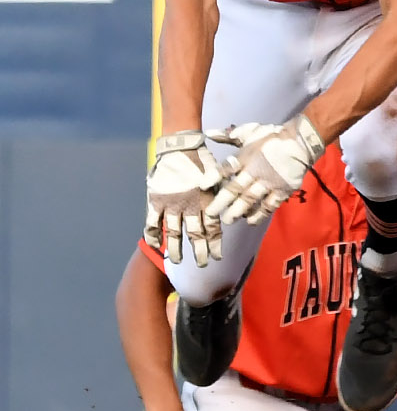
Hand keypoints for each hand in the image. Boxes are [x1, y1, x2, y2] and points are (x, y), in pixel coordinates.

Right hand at [146, 132, 225, 266]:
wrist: (180, 145)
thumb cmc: (202, 160)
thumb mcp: (218, 176)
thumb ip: (221, 194)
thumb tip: (229, 208)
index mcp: (206, 201)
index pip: (212, 229)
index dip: (214, 244)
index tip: (217, 257)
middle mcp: (190, 206)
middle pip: (195, 234)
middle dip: (199, 251)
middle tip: (202, 264)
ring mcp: (171, 204)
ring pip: (174, 232)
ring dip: (175, 248)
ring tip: (176, 260)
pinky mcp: (156, 200)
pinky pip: (152, 222)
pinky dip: (153, 235)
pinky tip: (155, 246)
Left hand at [206, 116, 325, 227]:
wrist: (301, 142)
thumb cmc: (272, 136)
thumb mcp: (249, 132)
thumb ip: (228, 136)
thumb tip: (208, 134)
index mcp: (246, 156)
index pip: (226, 168)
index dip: (213, 177)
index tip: (202, 187)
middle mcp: (256, 171)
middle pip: (235, 188)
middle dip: (222, 202)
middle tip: (212, 213)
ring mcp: (269, 182)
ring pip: (250, 199)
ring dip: (238, 211)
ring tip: (229, 220)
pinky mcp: (282, 190)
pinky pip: (269, 205)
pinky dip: (260, 214)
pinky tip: (250, 221)